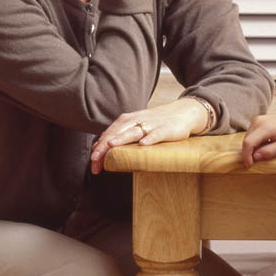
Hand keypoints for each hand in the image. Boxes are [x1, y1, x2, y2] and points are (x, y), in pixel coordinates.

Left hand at [90, 98, 208, 174]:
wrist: (183, 113)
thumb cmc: (157, 122)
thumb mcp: (137, 126)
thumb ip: (121, 135)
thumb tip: (100, 147)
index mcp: (128, 120)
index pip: (110, 133)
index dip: (99, 147)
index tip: (92, 162)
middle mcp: (137, 120)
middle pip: (117, 132)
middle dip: (104, 146)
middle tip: (94, 159)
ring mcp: (152, 124)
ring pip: (134, 131)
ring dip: (121, 138)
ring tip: (111, 146)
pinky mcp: (166, 129)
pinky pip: (157, 134)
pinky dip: (150, 138)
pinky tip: (143, 144)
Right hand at [241, 105, 275, 167]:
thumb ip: (269, 152)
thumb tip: (255, 157)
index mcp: (265, 128)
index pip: (248, 143)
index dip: (246, 155)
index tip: (249, 165)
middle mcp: (258, 121)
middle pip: (246, 140)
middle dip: (250, 152)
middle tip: (262, 158)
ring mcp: (257, 119)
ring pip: (247, 137)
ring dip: (253, 147)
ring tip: (268, 147)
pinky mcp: (257, 120)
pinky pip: (251, 133)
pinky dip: (255, 141)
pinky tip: (266, 142)